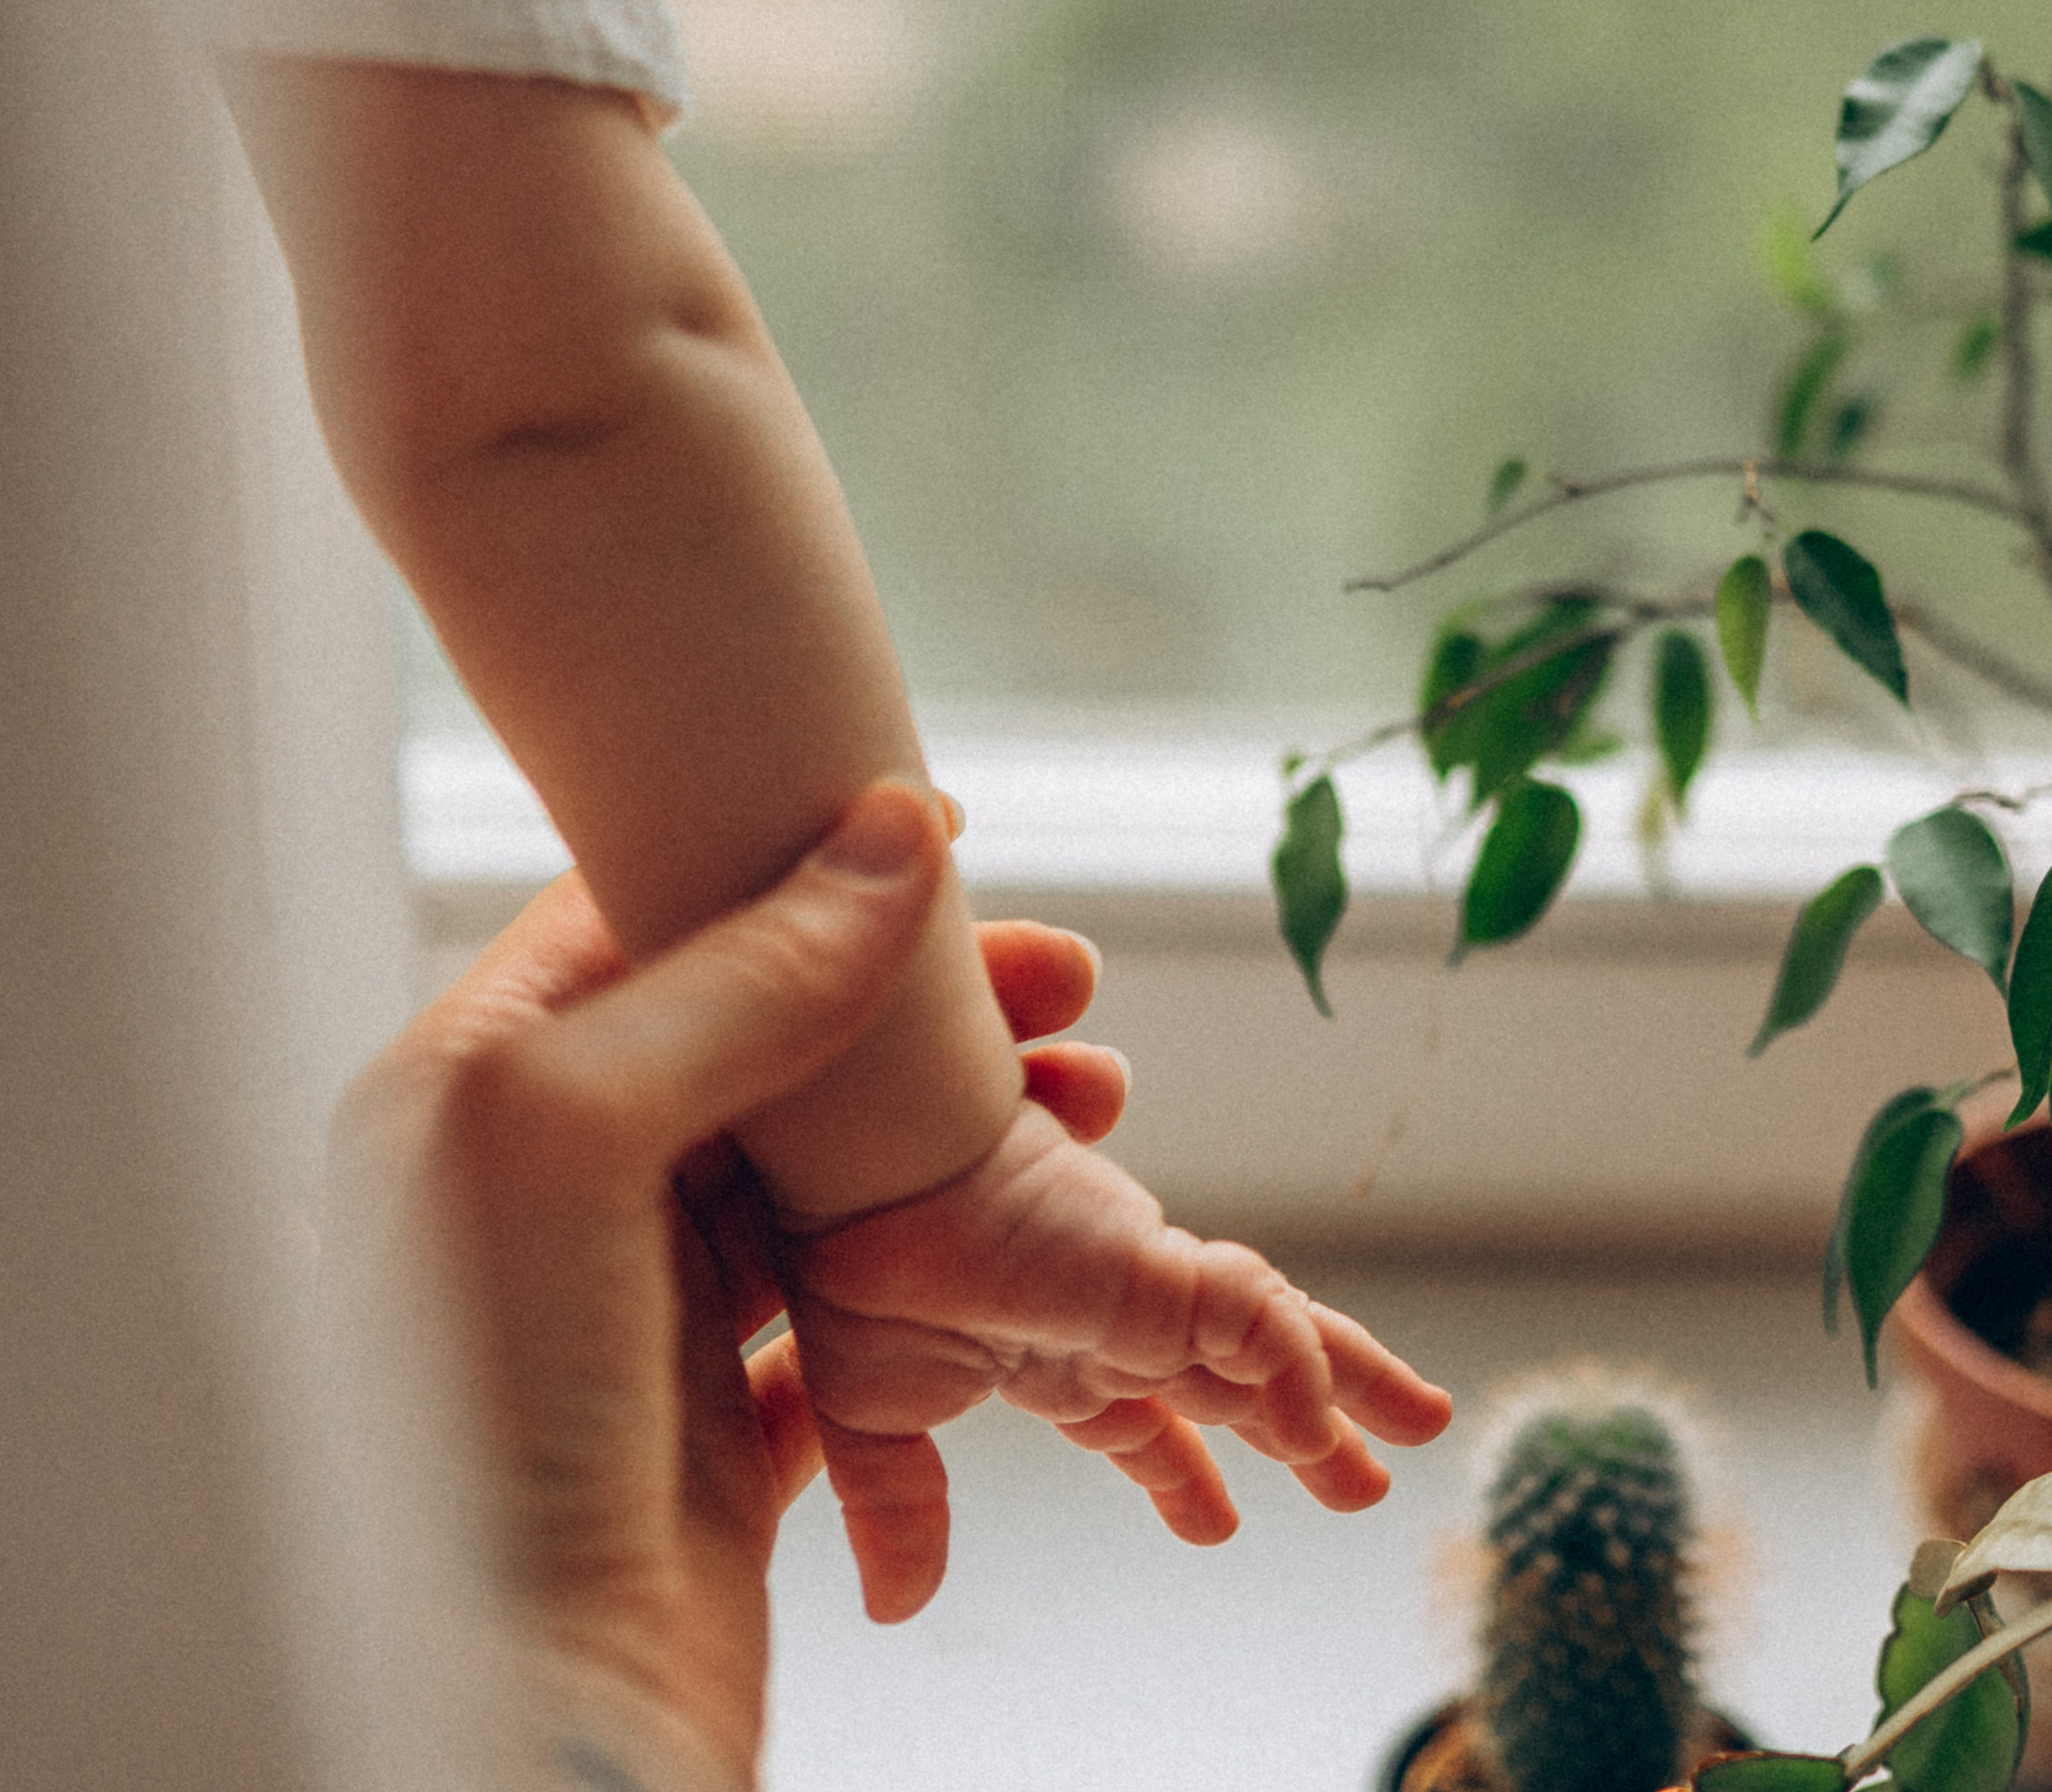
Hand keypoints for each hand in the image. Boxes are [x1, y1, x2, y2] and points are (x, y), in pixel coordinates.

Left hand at [332, 782, 1112, 1789]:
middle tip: (1062, 981)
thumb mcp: (573, 1133)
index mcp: (475, 1088)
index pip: (645, 912)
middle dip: (920, 997)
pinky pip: (859, 1296)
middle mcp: (553, 1182)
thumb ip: (735, 980)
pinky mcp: (725, 1410)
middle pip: (763, 1030)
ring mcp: (644, 1298)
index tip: (934, 833)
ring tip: (1091, 1097)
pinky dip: (952, 1253)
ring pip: (830, 1158)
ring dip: (960, 1116)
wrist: (524, 1719)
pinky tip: (1033, 1227)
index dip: (789, 858)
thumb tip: (885, 842)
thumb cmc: (484, 1428)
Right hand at [781, 1104, 1456, 1623]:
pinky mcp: (1150, 1263)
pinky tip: (1322, 1416)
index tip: (1216, 1528)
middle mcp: (1110, 1316)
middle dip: (1307, 1433)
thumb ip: (900, 1509)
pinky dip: (1291, 1361)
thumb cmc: (853, 1257)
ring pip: (1272, 1334)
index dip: (1180, 1473)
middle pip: (1234, 1378)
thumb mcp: (873, 1415)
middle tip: (1368, 1485)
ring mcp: (1139, 1284)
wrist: (852, 1173)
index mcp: (1049, 1352)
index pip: (1137, 1419)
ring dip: (1348, 1384)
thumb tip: (900, 1608)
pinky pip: (1248, 1313)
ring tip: (1425, 1421)